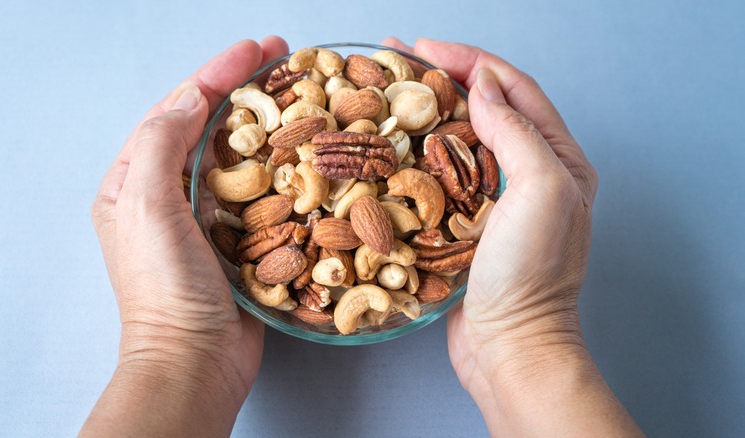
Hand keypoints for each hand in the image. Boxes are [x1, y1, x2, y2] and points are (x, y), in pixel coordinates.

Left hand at [83, 37, 287, 436]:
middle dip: (245, 87)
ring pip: (240, 154)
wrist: (197, 361)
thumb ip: (160, 146)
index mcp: (136, 181)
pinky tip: (305, 149)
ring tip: (300, 90)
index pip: (176, 110)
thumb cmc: (165, 290)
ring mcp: (208, 216)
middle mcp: (170, 193)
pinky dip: (284, 165)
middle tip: (283, 56)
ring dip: (268, 120)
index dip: (215, 74)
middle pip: (210, 125)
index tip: (255, 49)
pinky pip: (263, 190)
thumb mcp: (146, 208)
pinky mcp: (242, 237)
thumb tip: (188, 97)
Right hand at [384, 38, 641, 435]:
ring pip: (459, 141)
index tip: (424, 46)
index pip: (513, 89)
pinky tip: (392, 148)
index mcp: (558, 159)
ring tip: (389, 94)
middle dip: (443, 79)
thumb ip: (516, 132)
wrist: (510, 346)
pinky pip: (441, 178)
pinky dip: (417, 156)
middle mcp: (529, 174)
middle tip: (397, 60)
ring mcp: (496, 200)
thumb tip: (483, 87)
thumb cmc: (531, 275)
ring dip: (427, 113)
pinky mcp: (466, 224)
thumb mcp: (541, 191)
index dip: (470, 61)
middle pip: (484, 109)